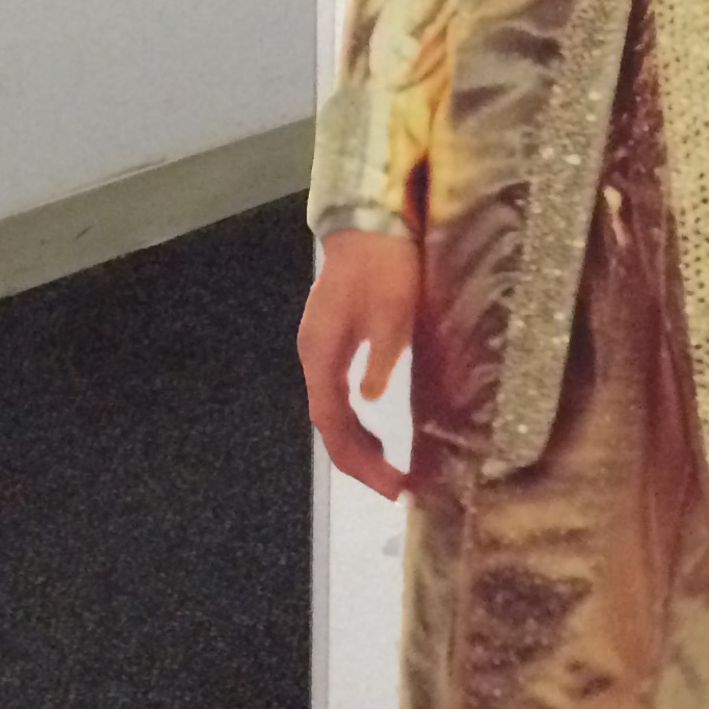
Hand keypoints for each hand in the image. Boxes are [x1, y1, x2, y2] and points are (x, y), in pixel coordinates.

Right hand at [296, 229, 422, 499]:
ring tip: (389, 468)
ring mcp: (319, 349)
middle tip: (395, 486)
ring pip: (331, 410)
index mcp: (322, 353)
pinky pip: (336, 394)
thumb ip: (381, 356)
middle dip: (358, 459)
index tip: (390, 484)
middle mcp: (313, 356)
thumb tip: (370, 398)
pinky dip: (354, 420)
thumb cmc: (385, 264)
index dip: (357, 459)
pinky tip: (375, 429)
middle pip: (327, 423)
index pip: (331, 422)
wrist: (369, 223)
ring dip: (356, 442)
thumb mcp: (393, 311)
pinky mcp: (331, 341)